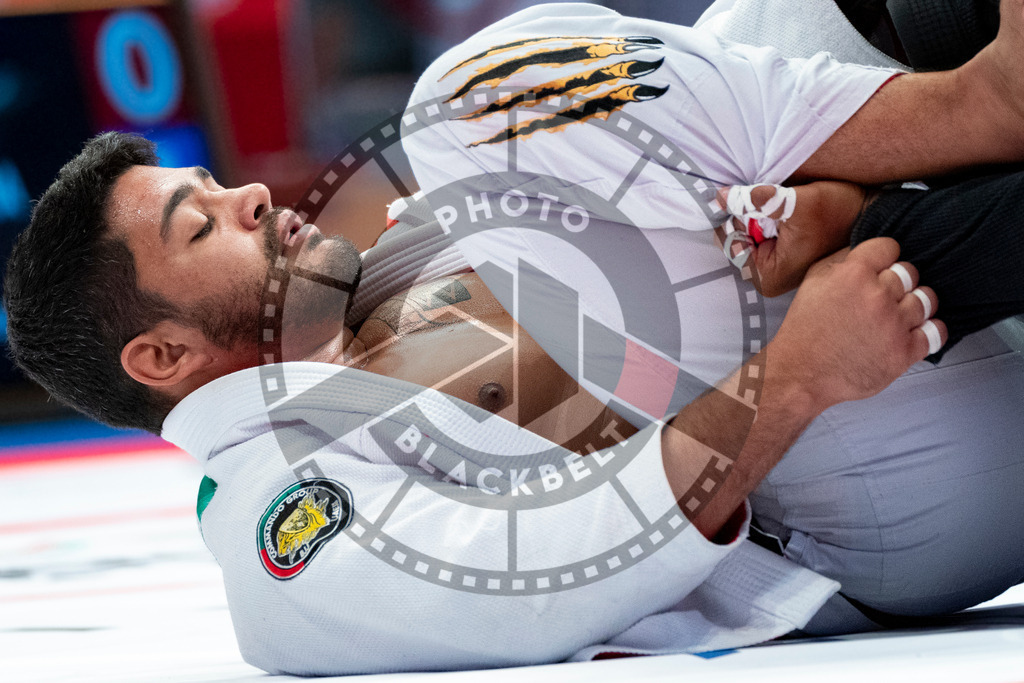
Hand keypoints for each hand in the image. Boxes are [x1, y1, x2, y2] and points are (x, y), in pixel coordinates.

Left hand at [715, 181, 865, 296]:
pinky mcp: (782, 256)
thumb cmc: (839, 212)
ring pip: (747, 233)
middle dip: (749, 218)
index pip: (729, 243)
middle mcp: (768, 279)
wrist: (870, 215)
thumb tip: (720, 198)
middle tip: (777, 207)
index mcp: (767, 277)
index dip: (738, 218)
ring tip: (787, 210)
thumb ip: (757, 201)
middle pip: (736, 239)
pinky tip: (789, 214)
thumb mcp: (797, 203)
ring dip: (759, 216)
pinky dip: (767, 219)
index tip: (757, 204)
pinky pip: (760, 233)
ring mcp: (775, 269)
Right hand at [766, 237, 946, 412]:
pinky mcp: (904, 351)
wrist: (802, 372)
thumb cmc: (805, 330)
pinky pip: (936, 331)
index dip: (884, 257)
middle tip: (883, 296)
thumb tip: (866, 251)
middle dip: (898, 282)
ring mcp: (894, 324)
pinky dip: (929, 330)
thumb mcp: (812, 282)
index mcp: (854, 274)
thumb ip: (841, 261)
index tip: (880, 268)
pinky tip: (914, 330)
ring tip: (897, 315)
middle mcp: (878, 295)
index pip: (889, 247)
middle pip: (910, 272)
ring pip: (926, 299)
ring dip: (913, 305)